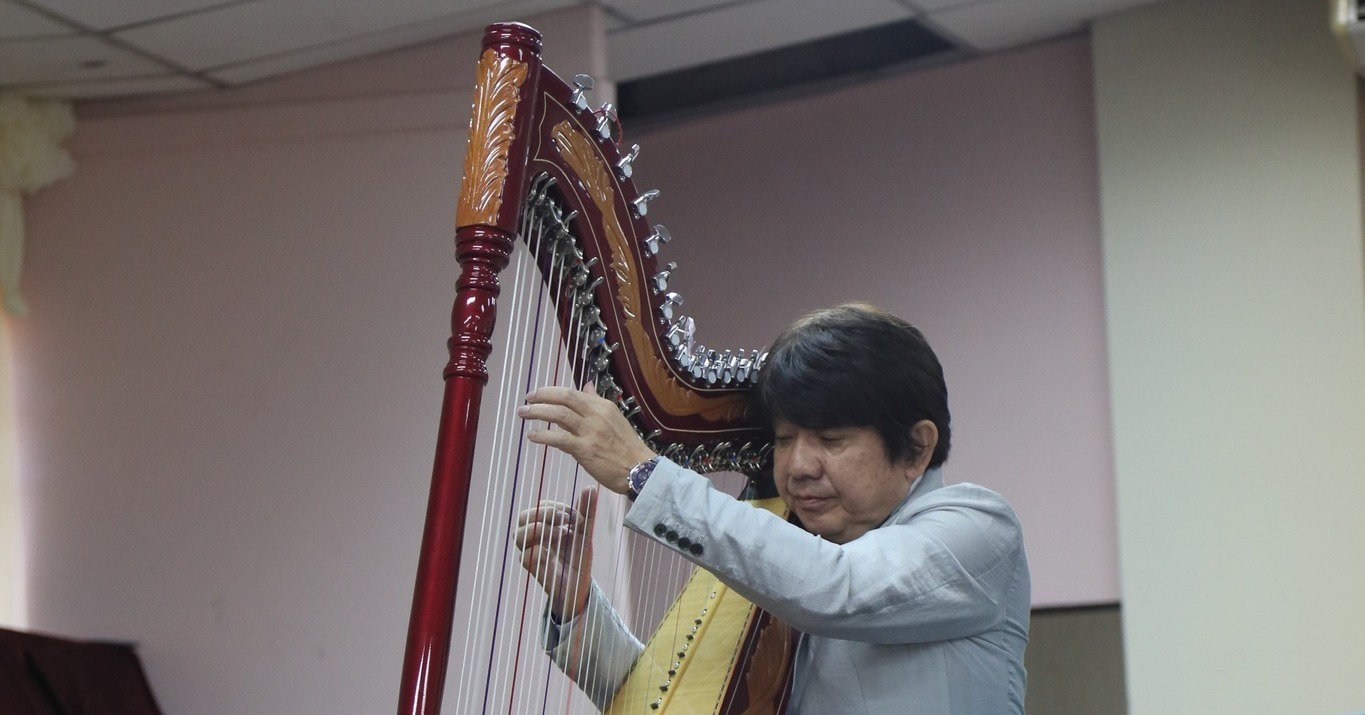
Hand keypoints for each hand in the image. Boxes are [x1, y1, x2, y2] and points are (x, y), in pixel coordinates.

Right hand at [515, 486, 597, 620]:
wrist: (581, 583)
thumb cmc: (579, 556)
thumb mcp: (585, 532)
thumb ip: (586, 512)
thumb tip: (590, 488)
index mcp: (545, 524)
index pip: (541, 506)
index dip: (557, 507)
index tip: (575, 515)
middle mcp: (535, 536)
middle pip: (523, 516)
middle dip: (544, 514)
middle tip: (565, 519)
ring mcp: (532, 551)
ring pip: (519, 535)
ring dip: (539, 529)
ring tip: (562, 533)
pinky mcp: (533, 568)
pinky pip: (525, 556)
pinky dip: (538, 551)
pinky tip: (552, 553)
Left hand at [517, 385, 656, 493]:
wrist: (640, 470)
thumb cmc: (626, 447)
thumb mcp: (613, 418)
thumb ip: (596, 402)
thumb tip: (586, 386)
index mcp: (603, 406)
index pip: (573, 392)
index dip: (552, 391)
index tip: (538, 394)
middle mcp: (596, 415)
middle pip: (564, 397)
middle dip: (542, 396)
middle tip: (527, 399)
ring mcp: (590, 432)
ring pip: (559, 414)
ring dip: (537, 412)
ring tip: (523, 414)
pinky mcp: (585, 450)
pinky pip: (559, 439)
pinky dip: (542, 435)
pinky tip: (532, 435)